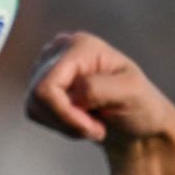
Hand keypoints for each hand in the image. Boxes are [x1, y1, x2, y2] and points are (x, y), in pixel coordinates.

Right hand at [25, 31, 174, 148]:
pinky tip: (80, 120)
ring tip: (91, 124)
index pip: (48, 86)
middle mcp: (59, 50)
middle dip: (66, 120)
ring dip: (63, 124)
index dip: (65, 114)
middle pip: (38, 96)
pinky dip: (58, 124)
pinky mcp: (43, 85)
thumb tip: (71, 92)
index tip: (95, 128)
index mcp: (80, 46)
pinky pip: (35, 112)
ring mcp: (48, 67)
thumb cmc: (140, 105)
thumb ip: (99, 88)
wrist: (138, 123)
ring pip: (34, 106)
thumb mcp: (131, 93)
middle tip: (96, 128)